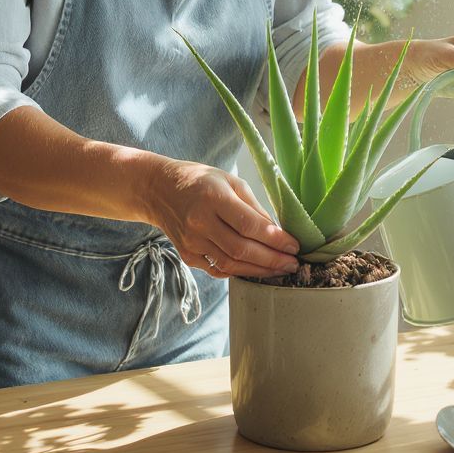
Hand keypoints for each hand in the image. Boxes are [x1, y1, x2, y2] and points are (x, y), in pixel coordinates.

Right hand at [145, 158, 299, 278]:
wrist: (158, 189)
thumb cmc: (199, 181)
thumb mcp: (229, 181)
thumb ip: (253, 206)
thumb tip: (277, 232)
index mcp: (213, 197)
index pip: (249, 225)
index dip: (275, 239)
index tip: (295, 245)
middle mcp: (200, 221)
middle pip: (241, 249)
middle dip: (272, 260)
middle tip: (293, 263)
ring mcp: (191, 241)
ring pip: (231, 264)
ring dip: (259, 270)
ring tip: (280, 270)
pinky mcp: (187, 255)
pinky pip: (218, 269)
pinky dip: (239, 271)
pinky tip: (256, 269)